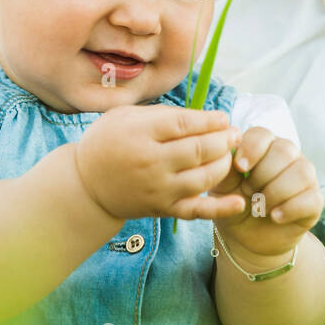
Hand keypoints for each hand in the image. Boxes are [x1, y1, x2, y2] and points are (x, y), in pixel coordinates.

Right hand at [73, 105, 247, 221]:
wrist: (86, 184)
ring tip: (229, 154)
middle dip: (224, 140)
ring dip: (224, 164)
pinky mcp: (162, 209)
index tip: (223, 118)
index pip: (185, 124)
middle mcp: (151, 162)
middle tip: (234, 134)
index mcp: (140, 133)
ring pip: (203, 177)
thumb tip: (202, 116)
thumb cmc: (108, 142)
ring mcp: (158, 188)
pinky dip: (220, 209)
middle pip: (199, 149)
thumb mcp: (125, 116)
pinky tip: (238, 202)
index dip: (210, 120)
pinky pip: (196, 211)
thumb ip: (161, 114)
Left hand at [211, 128, 321, 261]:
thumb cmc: (234, 205)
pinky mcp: (314, 201)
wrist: (247, 238)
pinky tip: (275, 217)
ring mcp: (304, 177)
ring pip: (302, 172)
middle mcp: (287, 156)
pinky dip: (290, 208)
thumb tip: (230, 152)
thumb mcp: (222, 190)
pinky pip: (311, 198)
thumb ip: (225, 170)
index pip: (262, 135)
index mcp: (263, 147)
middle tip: (248, 193)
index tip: (240, 167)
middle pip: (284, 150)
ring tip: (260, 207)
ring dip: (277, 191)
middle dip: (262, 175)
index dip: (252, 148)